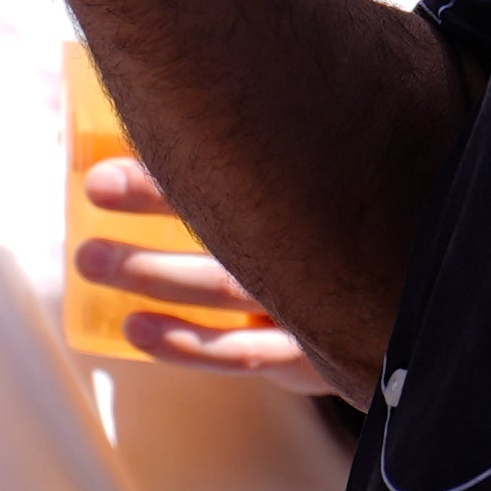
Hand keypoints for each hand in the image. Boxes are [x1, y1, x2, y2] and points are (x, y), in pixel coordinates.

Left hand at [73, 154, 323, 392]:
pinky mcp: (310, 356)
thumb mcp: (293, 207)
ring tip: (92, 261)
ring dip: (156, 273)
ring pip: (227, 284)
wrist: (399, 324)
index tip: (108, 165)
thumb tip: (129, 133)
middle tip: (97, 186)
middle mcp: (313, 241)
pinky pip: (244, 350)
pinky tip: (135, 331)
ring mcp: (312, 301)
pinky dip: (188, 343)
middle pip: (232, 214)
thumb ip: (233, 171)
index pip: (239, 168)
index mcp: (307, 193)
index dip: (171, 165)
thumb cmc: (317, 250)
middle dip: (157, 200)